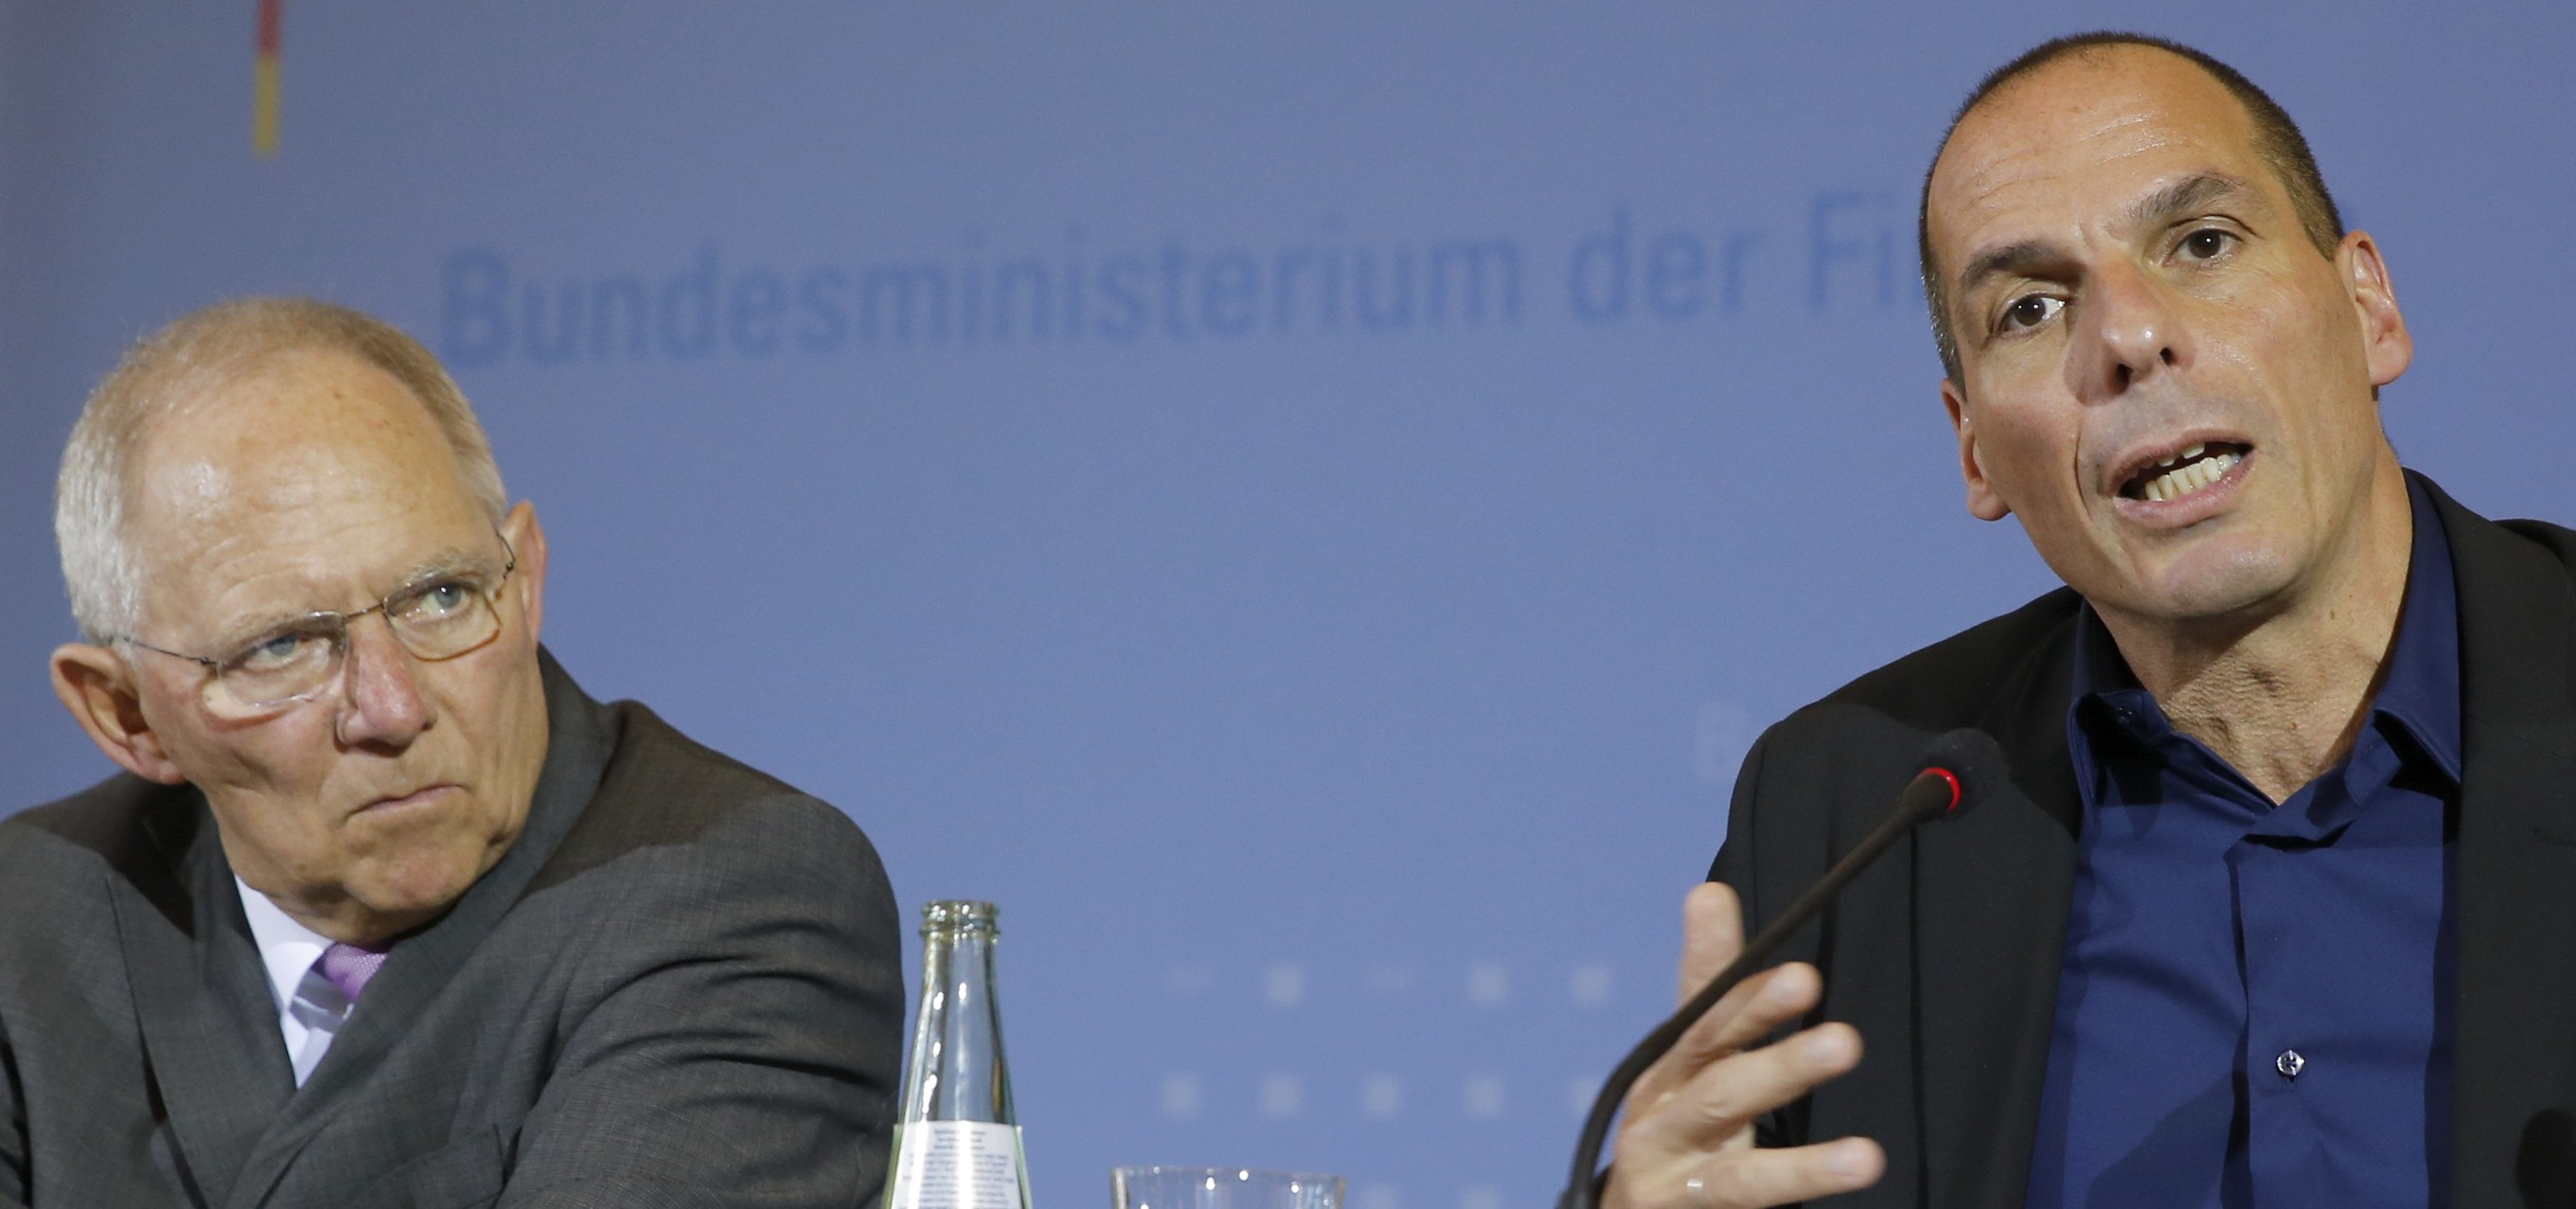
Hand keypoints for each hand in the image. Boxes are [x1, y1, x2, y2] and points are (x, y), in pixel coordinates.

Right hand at [1598, 883, 1882, 1208]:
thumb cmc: (1672, 1124)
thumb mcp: (1689, 1054)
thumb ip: (1710, 981)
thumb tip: (1709, 890)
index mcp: (1668, 1070)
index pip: (1708, 1025)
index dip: (1752, 1002)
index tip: (1803, 978)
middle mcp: (1660, 1121)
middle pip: (1720, 1092)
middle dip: (1780, 1068)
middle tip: (1845, 1042)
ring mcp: (1670, 1180)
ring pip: (1737, 1175)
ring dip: (1800, 1169)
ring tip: (1867, 1158)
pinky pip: (1746, 1206)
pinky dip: (1798, 1192)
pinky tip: (1852, 1174)